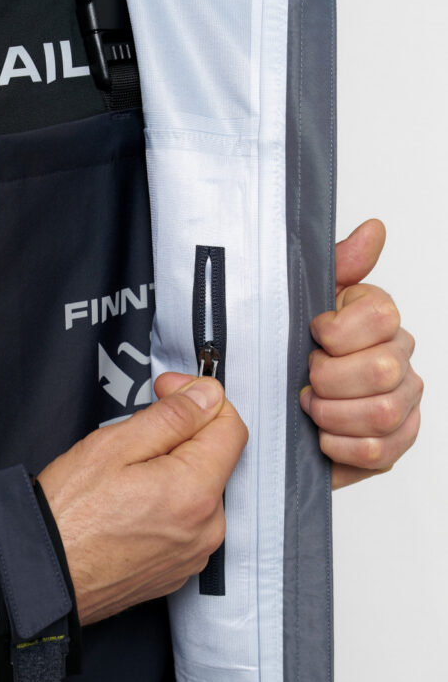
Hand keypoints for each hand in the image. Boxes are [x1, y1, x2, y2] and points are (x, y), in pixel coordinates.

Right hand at [38, 374, 247, 624]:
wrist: (40, 579)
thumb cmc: (66, 517)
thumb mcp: (114, 446)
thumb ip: (172, 417)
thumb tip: (207, 396)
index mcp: (196, 492)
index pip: (231, 428)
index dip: (200, 398)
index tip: (169, 391)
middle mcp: (207, 529)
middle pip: (214, 461)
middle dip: (182, 438)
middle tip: (133, 437)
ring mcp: (193, 555)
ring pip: (199, 493)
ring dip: (173, 474)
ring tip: (123, 479)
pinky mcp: (178, 571)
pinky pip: (185, 525)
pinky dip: (165, 508)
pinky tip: (127, 508)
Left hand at [300, 219, 422, 488]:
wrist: (280, 418)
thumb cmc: (291, 359)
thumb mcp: (301, 306)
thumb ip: (338, 266)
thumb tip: (373, 230)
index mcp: (379, 320)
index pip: (381, 316)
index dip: (338, 333)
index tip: (314, 337)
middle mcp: (399, 360)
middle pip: (382, 370)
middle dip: (330, 380)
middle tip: (307, 381)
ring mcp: (402, 404)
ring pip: (381, 413)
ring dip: (332, 414)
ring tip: (311, 410)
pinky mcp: (394, 445)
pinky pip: (375, 450)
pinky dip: (339, 446)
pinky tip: (322, 436)